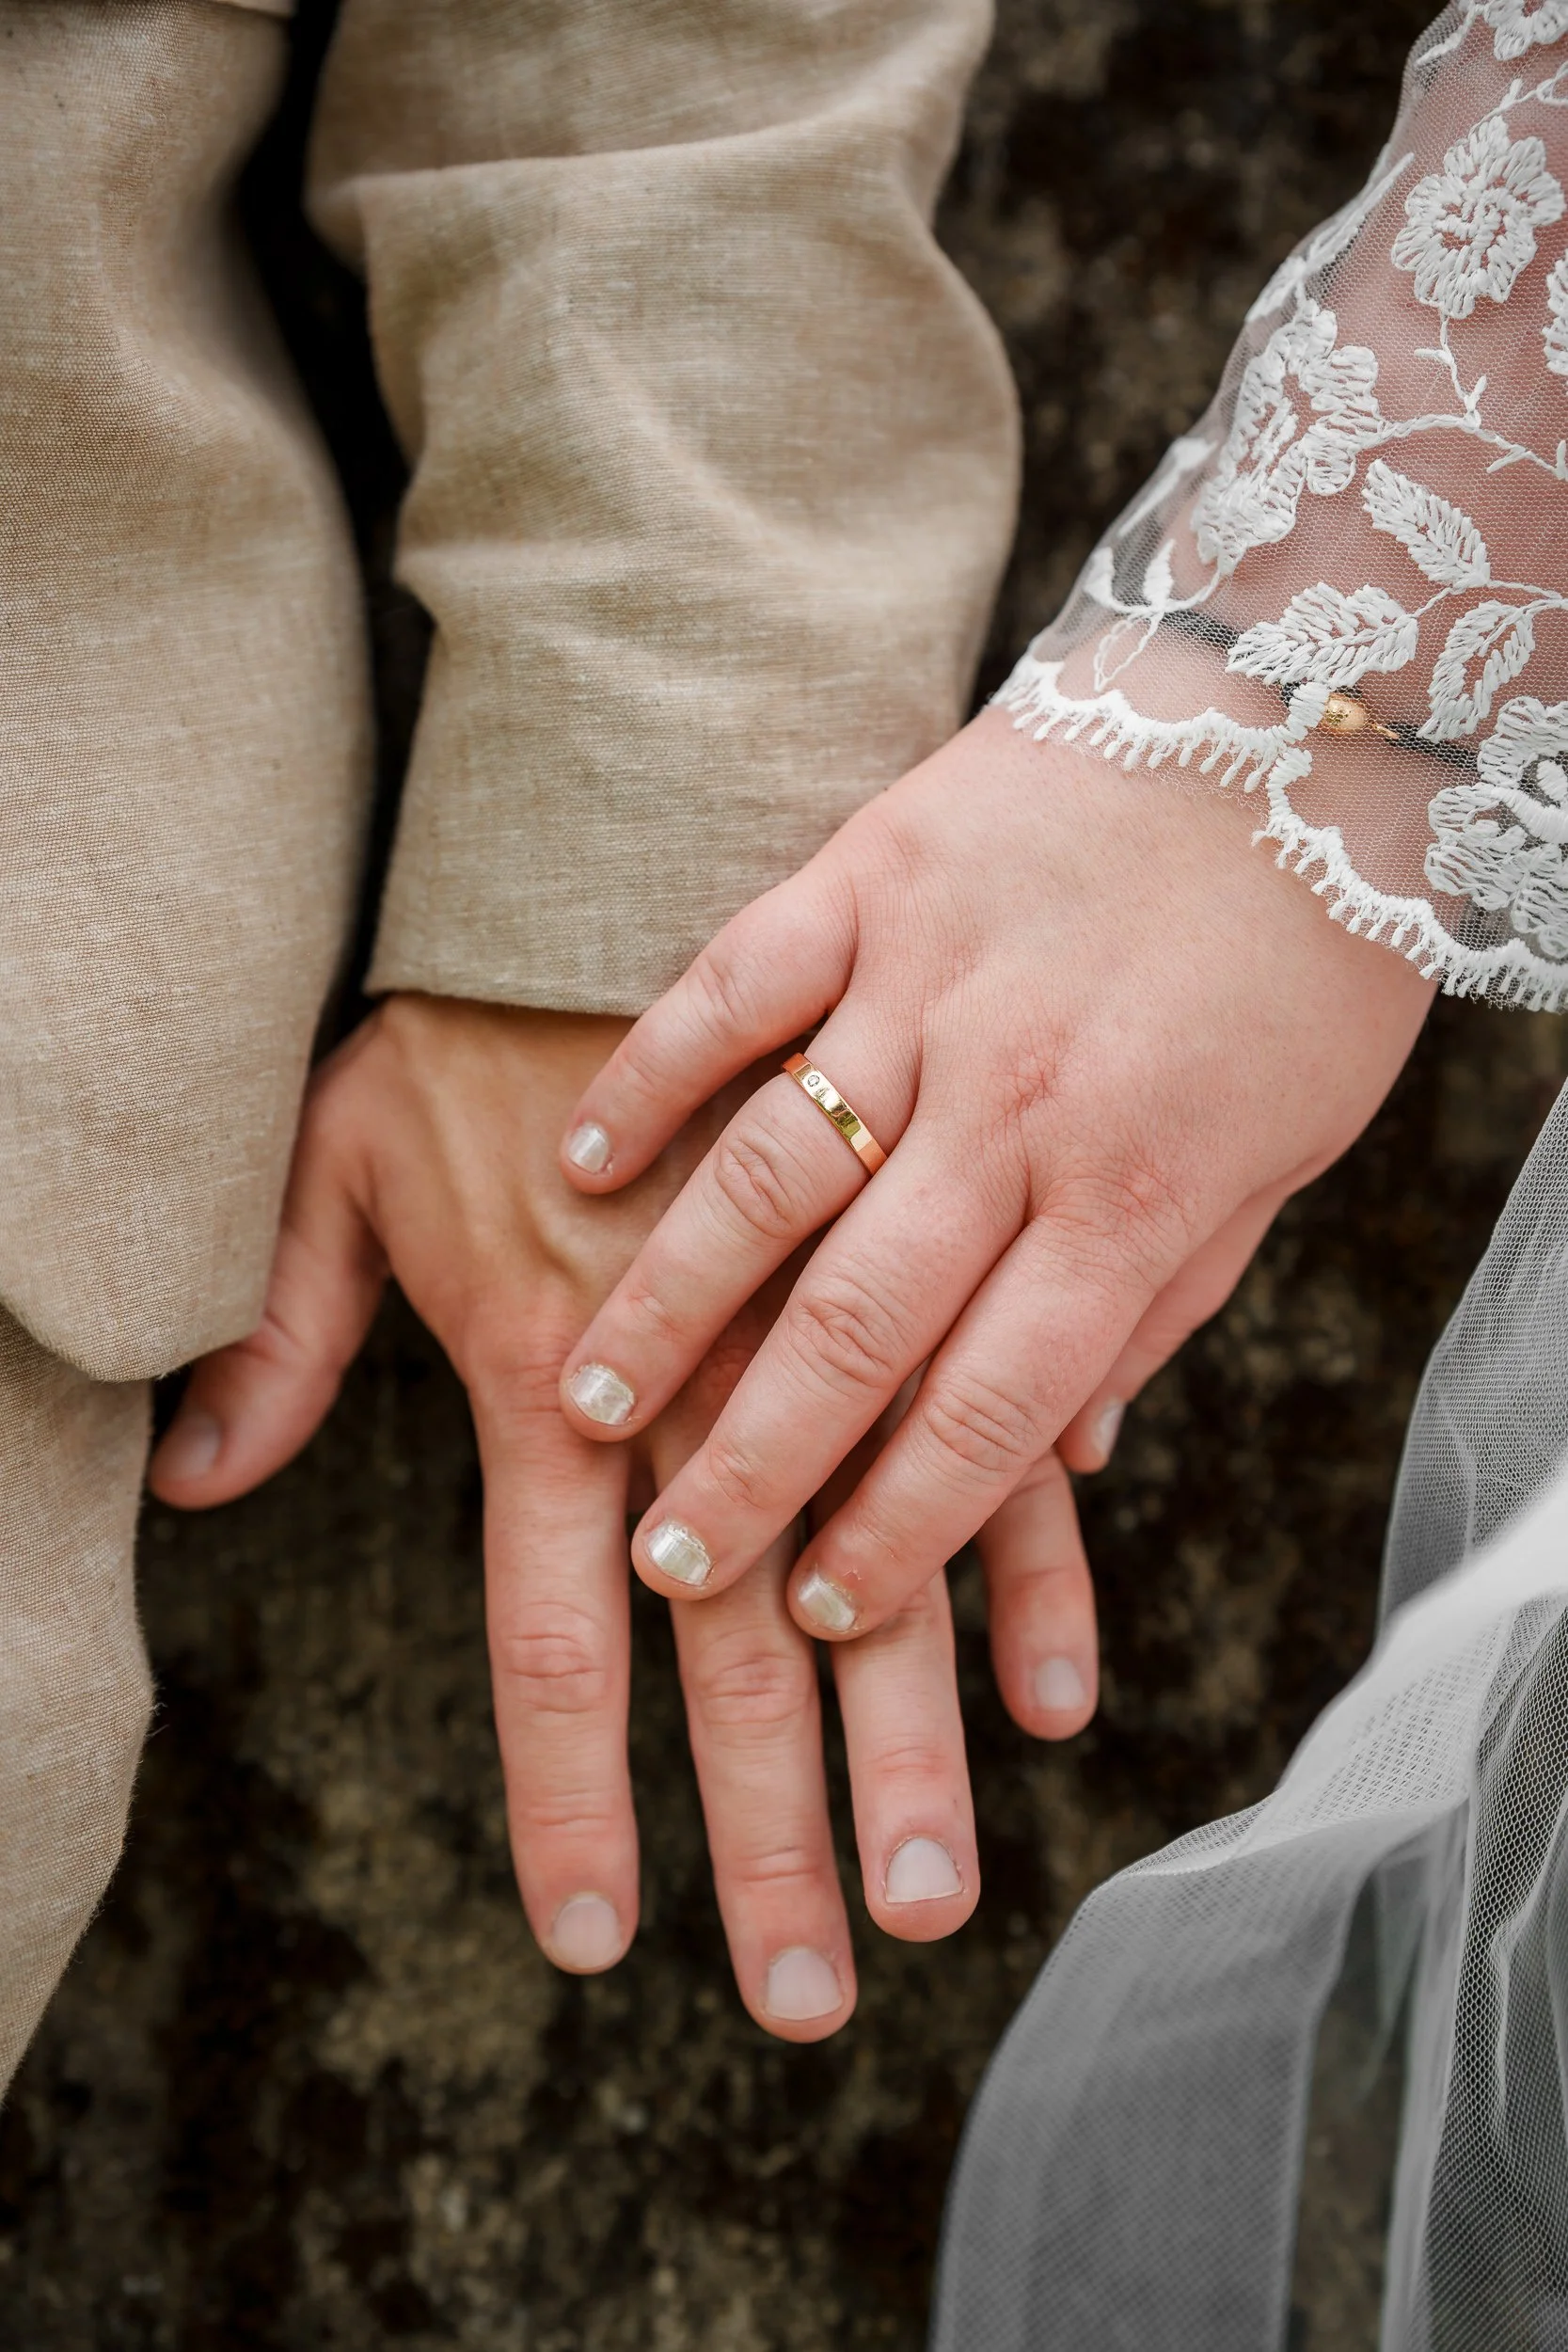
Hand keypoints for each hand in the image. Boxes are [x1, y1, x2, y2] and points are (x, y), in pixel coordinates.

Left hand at [146, 997, 1090, 2039]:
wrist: (640, 840)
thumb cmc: (475, 1004)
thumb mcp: (336, 1146)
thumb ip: (278, 1322)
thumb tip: (192, 1481)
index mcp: (557, 1378)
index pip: (557, 1637)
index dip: (570, 1796)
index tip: (595, 1943)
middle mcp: (708, 1388)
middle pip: (739, 1654)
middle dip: (777, 1833)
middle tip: (815, 1992)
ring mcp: (835, 1334)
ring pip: (882, 1576)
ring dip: (914, 1744)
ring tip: (941, 1893)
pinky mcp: (931, 1268)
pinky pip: (997, 1439)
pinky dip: (1030, 1564)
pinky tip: (1058, 1688)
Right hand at [554, 709, 1434, 1647]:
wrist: (1309, 708)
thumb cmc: (1308, 959)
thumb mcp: (1280, 1159)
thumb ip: (1160, 1305)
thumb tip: (1064, 1454)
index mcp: (1135, 1190)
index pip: (994, 1408)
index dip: (905, 1532)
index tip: (825, 1611)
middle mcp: (1019, 1103)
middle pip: (859, 1324)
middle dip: (756, 1465)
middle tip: (673, 1561)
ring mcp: (931, 982)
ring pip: (769, 1171)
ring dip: (668, 1302)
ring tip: (587, 1404)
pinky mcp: (870, 874)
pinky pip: (732, 985)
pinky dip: (649, 1074)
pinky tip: (578, 1160)